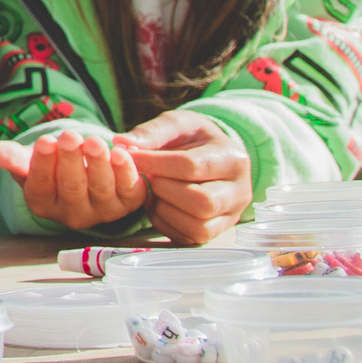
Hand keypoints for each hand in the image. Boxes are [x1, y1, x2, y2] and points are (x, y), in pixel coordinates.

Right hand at [0, 132, 146, 230]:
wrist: (84, 169)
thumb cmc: (52, 164)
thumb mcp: (28, 159)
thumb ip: (12, 157)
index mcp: (43, 204)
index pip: (41, 186)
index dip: (43, 164)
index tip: (45, 141)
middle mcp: (73, 214)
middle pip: (71, 188)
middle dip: (71, 161)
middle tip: (70, 136)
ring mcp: (102, 211)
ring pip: (100, 189)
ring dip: (98, 164)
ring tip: (94, 142)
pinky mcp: (128, 203)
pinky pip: (129, 190)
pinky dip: (126, 172)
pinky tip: (120, 152)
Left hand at [121, 111, 251, 245]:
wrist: (213, 156)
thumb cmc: (193, 139)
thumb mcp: (178, 124)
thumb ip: (152, 132)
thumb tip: (121, 143)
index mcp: (233, 159)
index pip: (191, 166)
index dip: (155, 163)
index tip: (130, 156)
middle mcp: (239, 192)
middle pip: (201, 202)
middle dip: (164, 190)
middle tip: (148, 177)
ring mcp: (231, 216)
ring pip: (198, 227)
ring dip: (165, 210)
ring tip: (154, 191)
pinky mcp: (217, 232)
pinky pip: (190, 238)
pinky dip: (166, 224)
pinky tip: (158, 205)